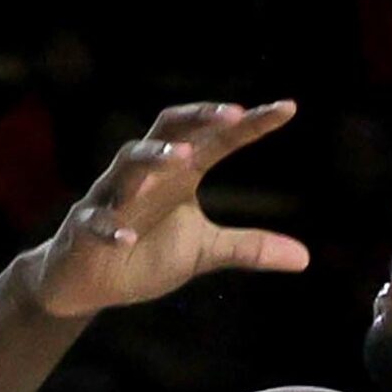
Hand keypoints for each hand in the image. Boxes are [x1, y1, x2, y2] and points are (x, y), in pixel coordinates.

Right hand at [15, 101, 307, 320]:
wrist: (87, 283)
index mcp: (178, 177)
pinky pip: (96, 222)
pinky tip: (127, 237)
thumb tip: (306, 259)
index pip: (215, 141)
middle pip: (168, 132)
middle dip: (198, 119)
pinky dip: (111, 228)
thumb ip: (250, 248)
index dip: (250, 125)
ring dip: (153, 159)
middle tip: (234, 113)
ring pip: (127, 166)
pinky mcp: (85, 230)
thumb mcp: (205, 251)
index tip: (287, 108)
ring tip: (180, 158)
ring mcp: (112, 199)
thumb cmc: (144, 254)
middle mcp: (146, 177)